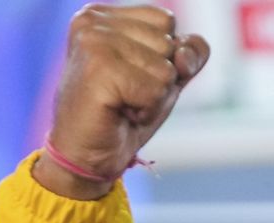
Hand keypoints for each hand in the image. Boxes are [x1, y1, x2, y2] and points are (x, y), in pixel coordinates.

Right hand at [34, 4, 208, 198]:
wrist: (85, 158)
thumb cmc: (122, 116)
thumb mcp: (165, 77)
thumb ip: (189, 54)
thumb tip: (183, 56)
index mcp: (102, 14)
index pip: (167, 20)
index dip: (164, 58)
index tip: (131, 79)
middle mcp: (93, 20)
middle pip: (168, 41)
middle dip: (159, 79)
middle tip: (126, 97)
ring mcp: (93, 42)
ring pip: (166, 67)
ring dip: (153, 97)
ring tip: (123, 105)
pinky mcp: (99, 69)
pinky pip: (157, 89)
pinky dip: (148, 110)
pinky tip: (121, 113)